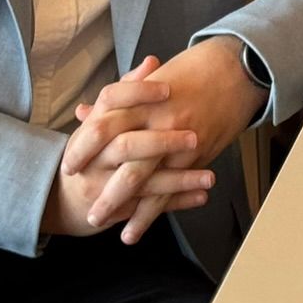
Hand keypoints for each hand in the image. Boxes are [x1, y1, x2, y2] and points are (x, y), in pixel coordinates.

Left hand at [66, 37, 266, 243]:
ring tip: (98, 221)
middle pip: (114, 149)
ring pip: (137, 176)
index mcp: (141, 98)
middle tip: (77, 195)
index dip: (82, 146)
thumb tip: (84, 112)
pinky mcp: (193, 155)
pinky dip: (147, 214)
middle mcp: (155, 117)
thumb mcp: (150, 81)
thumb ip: (116, 101)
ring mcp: (174, 138)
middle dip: (92, 174)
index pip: (101, 123)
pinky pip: (166, 191)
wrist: (233, 71)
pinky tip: (132, 231)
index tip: (68, 165)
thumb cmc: (192, 73)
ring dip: (115, 202)